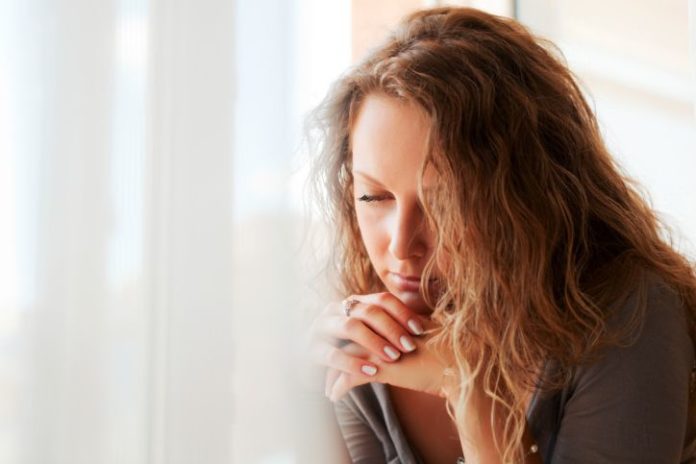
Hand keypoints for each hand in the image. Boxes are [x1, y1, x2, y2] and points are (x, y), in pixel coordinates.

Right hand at [305, 292, 428, 394]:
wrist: (309, 367)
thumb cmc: (347, 351)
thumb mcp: (367, 336)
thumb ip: (386, 329)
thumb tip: (426, 326)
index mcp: (353, 303)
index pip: (381, 299)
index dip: (402, 312)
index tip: (420, 329)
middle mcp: (336, 310)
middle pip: (368, 311)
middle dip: (391, 329)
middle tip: (410, 346)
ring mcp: (320, 327)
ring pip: (350, 327)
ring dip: (374, 342)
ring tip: (393, 357)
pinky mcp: (310, 349)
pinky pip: (332, 353)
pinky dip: (353, 363)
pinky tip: (371, 372)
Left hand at [326, 317, 451, 400]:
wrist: (461, 365)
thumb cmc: (451, 351)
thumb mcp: (430, 333)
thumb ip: (412, 329)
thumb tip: (411, 330)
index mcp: (392, 320)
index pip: (362, 323)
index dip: (351, 335)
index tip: (342, 346)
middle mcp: (382, 329)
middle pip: (349, 337)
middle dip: (336, 352)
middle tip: (328, 364)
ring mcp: (380, 347)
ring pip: (345, 357)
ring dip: (334, 372)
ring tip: (327, 384)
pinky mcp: (381, 368)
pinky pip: (350, 377)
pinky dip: (339, 386)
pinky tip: (333, 396)